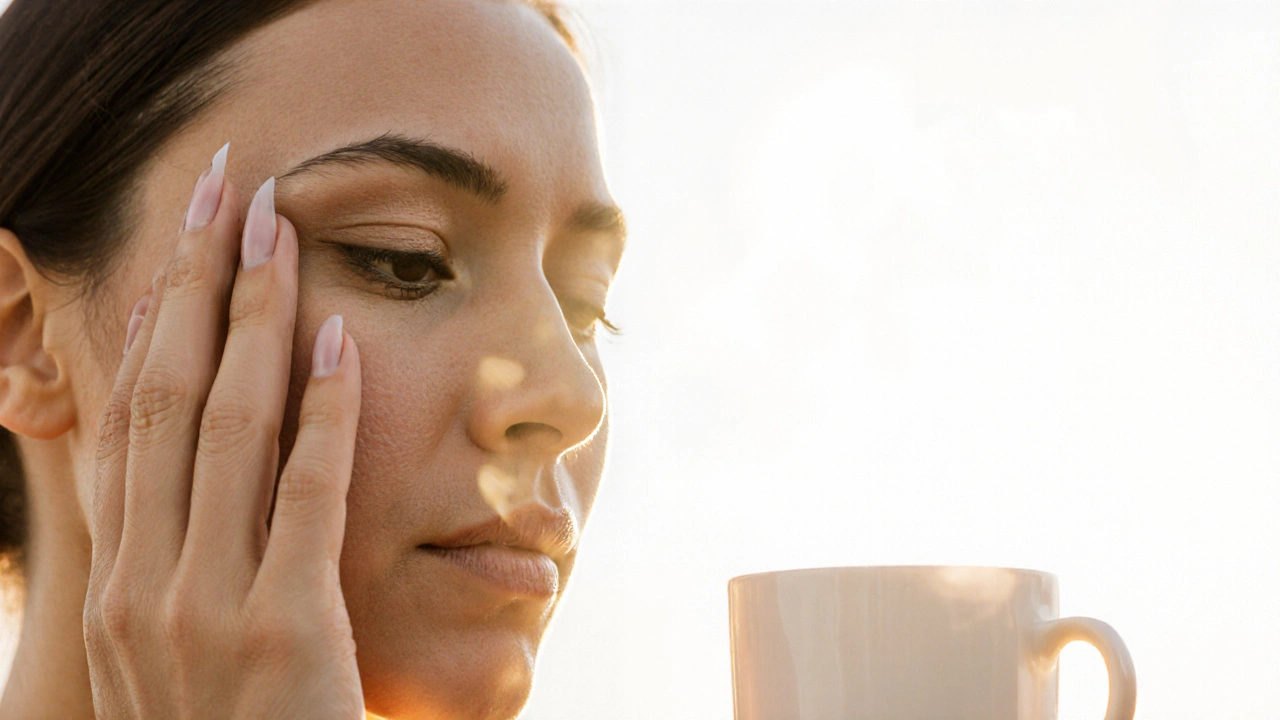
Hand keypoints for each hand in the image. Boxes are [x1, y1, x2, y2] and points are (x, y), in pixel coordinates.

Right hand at [82, 147, 365, 718]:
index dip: (147, 326)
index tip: (173, 250)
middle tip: (221, 190)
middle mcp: (146, 584)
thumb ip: (177, 563)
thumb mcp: (176, 651)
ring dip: (254, 316)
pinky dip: (322, 409)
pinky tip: (339, 338)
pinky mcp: (286, 628)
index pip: (122, 426)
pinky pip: (307, 492)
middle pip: (167, 399)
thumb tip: (186, 478)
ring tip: (276, 229)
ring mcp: (208, 606)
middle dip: (194, 285)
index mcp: (119, 584)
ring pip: (228, 427)